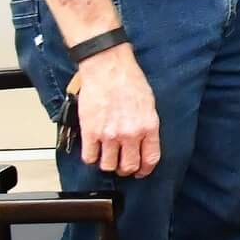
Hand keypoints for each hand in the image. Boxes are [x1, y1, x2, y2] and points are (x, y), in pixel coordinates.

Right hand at [75, 47, 161, 177]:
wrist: (108, 68)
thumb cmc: (129, 80)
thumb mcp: (149, 104)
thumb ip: (147, 125)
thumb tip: (145, 141)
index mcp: (148, 127)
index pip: (150, 159)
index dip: (145, 170)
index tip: (140, 171)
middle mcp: (130, 134)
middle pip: (128, 166)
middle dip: (126, 170)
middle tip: (122, 166)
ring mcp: (109, 135)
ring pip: (108, 166)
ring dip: (107, 164)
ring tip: (107, 157)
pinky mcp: (90, 132)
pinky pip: (89, 157)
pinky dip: (91, 157)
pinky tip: (93, 150)